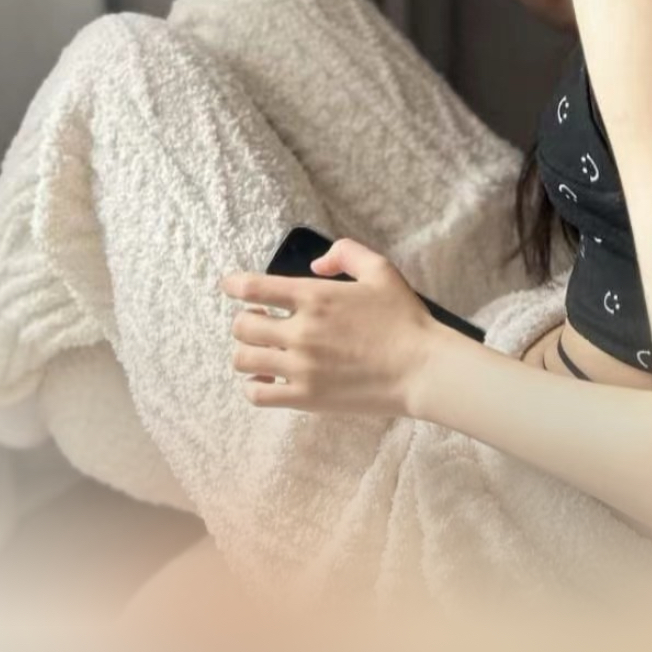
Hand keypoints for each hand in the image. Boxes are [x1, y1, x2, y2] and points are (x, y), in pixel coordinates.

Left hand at [220, 240, 437, 417]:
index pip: (253, 289)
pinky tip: (267, 378)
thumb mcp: (380, 270)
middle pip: (241, 326)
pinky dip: (254, 386)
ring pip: (243, 360)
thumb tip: (317, 263)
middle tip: (260, 321)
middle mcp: (301, 332)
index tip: (230, 285)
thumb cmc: (404, 318)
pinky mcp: (306, 398)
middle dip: (245, 321)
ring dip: (247, 352)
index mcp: (315, 297)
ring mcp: (301, 368)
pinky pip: (257, 395)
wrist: (421, 368)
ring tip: (263, 351)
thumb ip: (346, 253)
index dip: (233, 285)